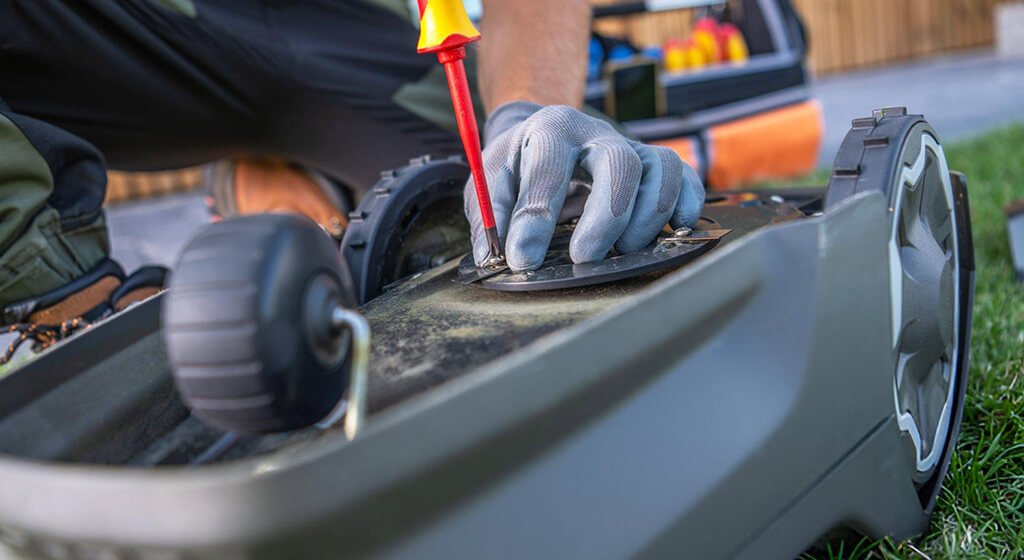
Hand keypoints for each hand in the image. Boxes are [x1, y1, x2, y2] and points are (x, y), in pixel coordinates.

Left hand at [465, 102, 705, 270]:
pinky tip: (670, 234)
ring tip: (622, 250)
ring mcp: (632, 146)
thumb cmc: (517, 165)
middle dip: (605, 219)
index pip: (548, 169)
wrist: (546, 135)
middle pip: (619, 164)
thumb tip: (498, 258)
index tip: (523, 261)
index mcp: (550, 129)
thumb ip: (490, 217)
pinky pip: (686, 179)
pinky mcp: (656, 164)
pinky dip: (685, 208)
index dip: (535, 218)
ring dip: (647, 220)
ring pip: (660, 172)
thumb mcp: (489, 182)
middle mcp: (596, 133)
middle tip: (584, 259)